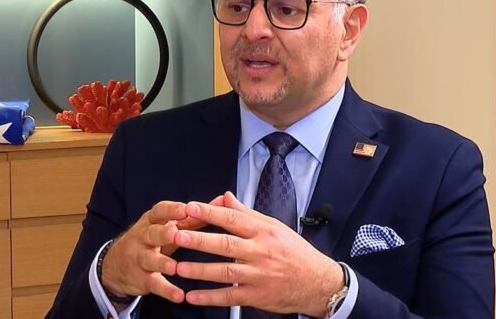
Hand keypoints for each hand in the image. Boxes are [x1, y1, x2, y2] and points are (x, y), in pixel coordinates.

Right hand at [101, 196, 223, 302]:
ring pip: (149, 259)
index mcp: (152, 221)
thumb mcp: (169, 225)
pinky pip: (153, 284)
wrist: (117, 264)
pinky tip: (179, 295)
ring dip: (162, 263)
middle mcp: (143, 237)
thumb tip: (224, 200)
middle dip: (162, 233)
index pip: (159, 211)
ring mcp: (140, 258)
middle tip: (175, 234)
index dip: (171, 210)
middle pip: (151, 233)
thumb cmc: (153, 239)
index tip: (185, 208)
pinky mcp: (141, 278)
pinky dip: (166, 290)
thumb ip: (196, 215)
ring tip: (174, 267)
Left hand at [174, 192, 343, 315]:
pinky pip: (230, 297)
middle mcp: (260, 252)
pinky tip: (193, 295)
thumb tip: (226, 197)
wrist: (318, 282)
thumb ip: (247, 213)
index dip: (210, 213)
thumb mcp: (275, 227)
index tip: (191, 208)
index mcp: (263, 232)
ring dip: (199, 269)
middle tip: (178, 235)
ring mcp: (258, 275)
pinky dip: (210, 297)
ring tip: (178, 266)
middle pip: (225, 244)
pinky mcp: (257, 296)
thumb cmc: (296, 253)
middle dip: (199, 240)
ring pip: (224, 271)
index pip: (233, 218)